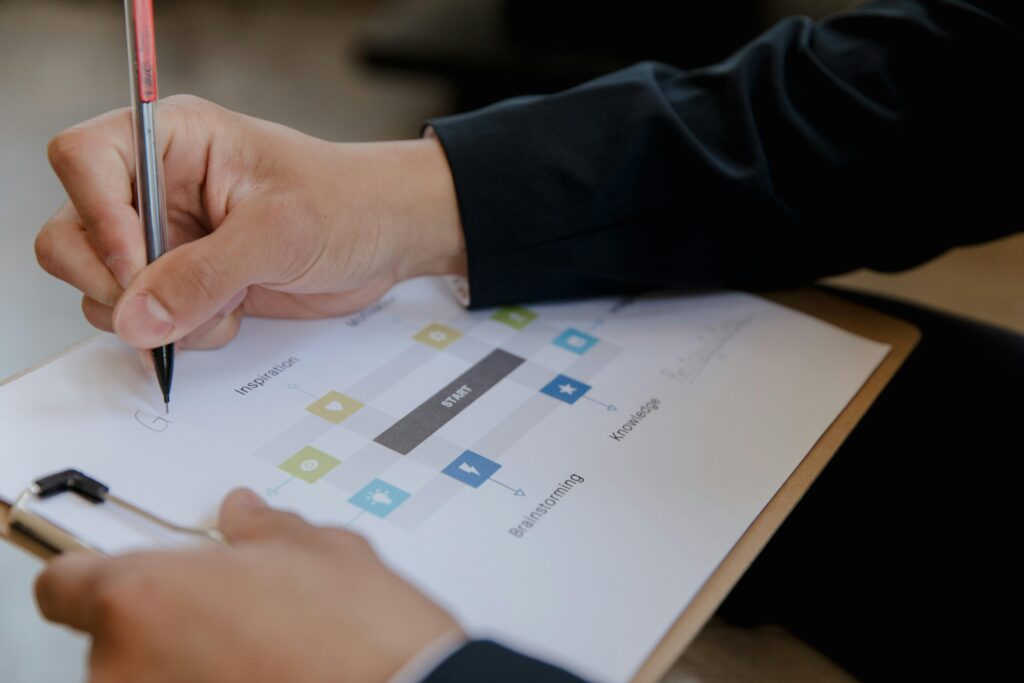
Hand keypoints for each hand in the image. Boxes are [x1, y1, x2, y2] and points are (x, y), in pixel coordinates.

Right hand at [35, 95, 466, 349]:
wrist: (386, 237)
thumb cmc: (347, 205)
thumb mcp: (280, 234)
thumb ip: (206, 274)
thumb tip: (136, 317)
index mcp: (174, 140)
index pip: (83, 159)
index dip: (98, 217)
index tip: (141, 265)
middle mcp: (157, 187)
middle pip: (73, 234)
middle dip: (118, 283)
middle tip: (173, 305)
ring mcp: (166, 239)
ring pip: (104, 289)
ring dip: (156, 317)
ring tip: (224, 306)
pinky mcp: (184, 282)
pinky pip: (145, 320)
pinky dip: (178, 333)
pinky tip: (230, 316)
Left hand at [35, 490, 462, 682]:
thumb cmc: (362, 633)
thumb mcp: (319, 550)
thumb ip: (263, 528)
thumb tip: (245, 515)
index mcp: (146, 595)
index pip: (65, 583)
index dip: (97, 572)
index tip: (124, 573)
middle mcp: (127, 664)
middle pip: (115, 631)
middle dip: (168, 617)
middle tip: (233, 611)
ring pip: (149, 672)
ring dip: (188, 659)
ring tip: (262, 652)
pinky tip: (267, 676)